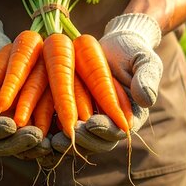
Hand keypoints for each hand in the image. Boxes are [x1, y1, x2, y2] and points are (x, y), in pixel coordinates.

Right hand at [0, 10, 44, 155]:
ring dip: (34, 144)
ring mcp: (7, 122)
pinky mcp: (24, 116)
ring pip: (19, 141)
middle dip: (18, 143)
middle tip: (36, 137)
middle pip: (2, 143)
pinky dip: (45, 133)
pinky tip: (59, 133)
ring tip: (49, 142)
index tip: (10, 126)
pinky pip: (34, 129)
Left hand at [51, 13, 160, 154]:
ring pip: (75, 138)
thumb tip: (146, 98)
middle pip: (94, 141)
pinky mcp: (70, 113)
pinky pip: (60, 126)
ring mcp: (88, 121)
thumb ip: (146, 78)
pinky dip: (50, 130)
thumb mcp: (143, 60)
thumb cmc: (132, 52)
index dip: (104, 130)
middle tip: (67, 135)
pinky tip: (38, 128)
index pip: (115, 131)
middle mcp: (107, 125)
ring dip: (64, 141)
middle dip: (81, 140)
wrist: (113, 44)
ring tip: (51, 139)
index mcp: (128, 118)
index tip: (92, 124)